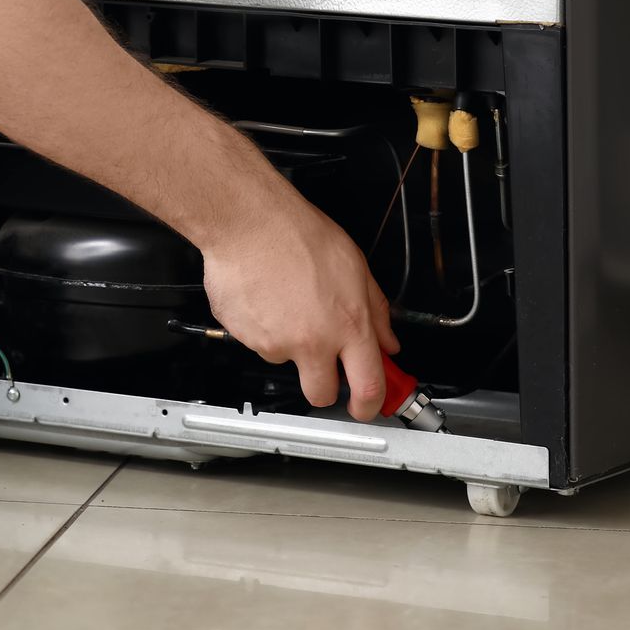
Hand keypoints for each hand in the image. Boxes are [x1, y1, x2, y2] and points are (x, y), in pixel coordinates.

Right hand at [201, 183, 400, 419]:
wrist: (249, 222)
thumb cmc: (299, 235)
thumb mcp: (356, 266)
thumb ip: (376, 311)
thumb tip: (386, 341)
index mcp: (348, 326)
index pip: (368, 386)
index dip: (369, 405)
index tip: (366, 407)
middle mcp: (312, 341)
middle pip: (320, 393)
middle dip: (324, 385)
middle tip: (322, 364)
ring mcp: (274, 343)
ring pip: (285, 360)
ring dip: (287, 342)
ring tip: (285, 301)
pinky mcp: (244, 336)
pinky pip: (256, 341)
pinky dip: (260, 326)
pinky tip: (265, 297)